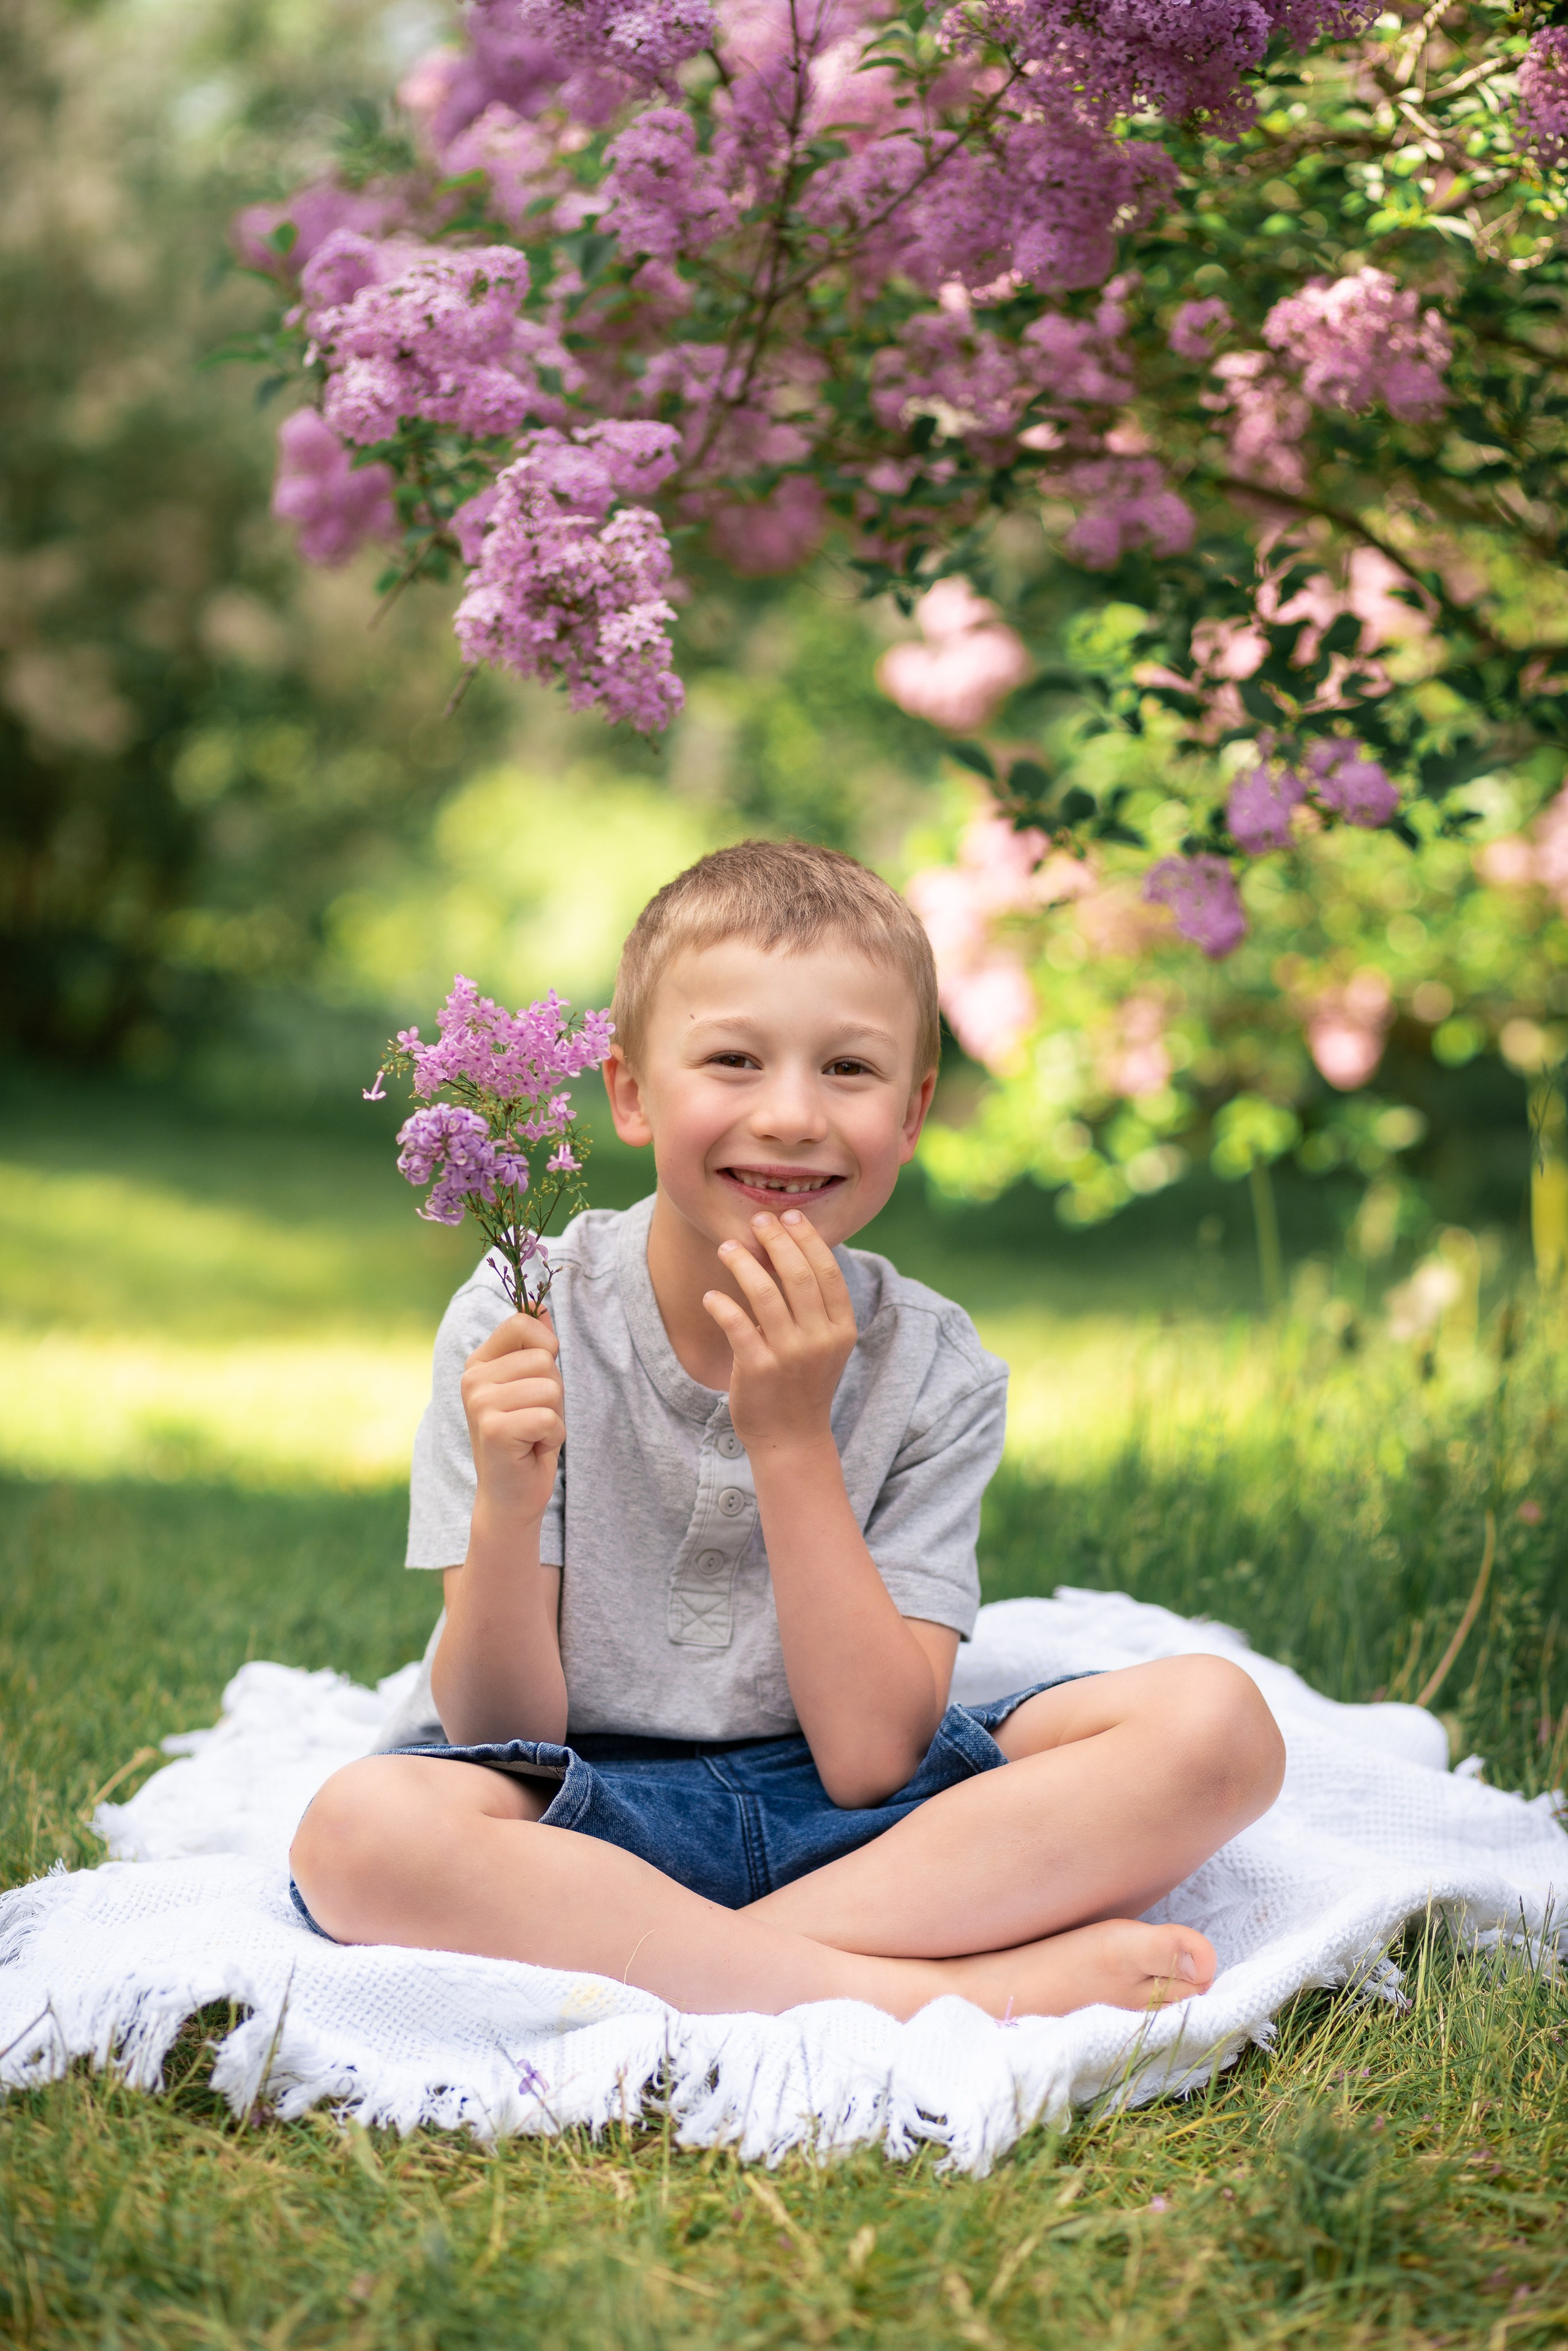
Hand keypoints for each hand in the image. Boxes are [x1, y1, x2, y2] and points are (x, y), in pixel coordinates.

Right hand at [460, 1310, 563, 1524]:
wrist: (511, 1495)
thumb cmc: (527, 1437)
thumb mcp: (532, 1385)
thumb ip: (534, 1345)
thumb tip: (541, 1305)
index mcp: (480, 1362)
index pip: (522, 1323)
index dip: (546, 1347)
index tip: (538, 1379)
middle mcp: (473, 1379)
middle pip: (545, 1359)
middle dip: (554, 1393)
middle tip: (534, 1419)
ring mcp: (479, 1403)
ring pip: (551, 1388)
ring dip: (554, 1416)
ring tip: (533, 1434)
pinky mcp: (493, 1429)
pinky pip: (549, 1418)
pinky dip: (553, 1438)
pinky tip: (532, 1450)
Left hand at [703, 1212, 856, 1453]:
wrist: (792, 1438)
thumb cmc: (803, 1383)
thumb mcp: (822, 1344)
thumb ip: (812, 1305)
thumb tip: (785, 1247)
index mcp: (842, 1329)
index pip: (827, 1271)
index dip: (808, 1238)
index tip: (789, 1216)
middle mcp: (820, 1340)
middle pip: (798, 1275)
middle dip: (776, 1240)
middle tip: (756, 1221)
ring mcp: (790, 1355)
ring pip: (764, 1293)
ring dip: (743, 1263)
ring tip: (727, 1248)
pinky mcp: (758, 1370)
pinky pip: (736, 1325)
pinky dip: (720, 1304)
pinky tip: (711, 1296)